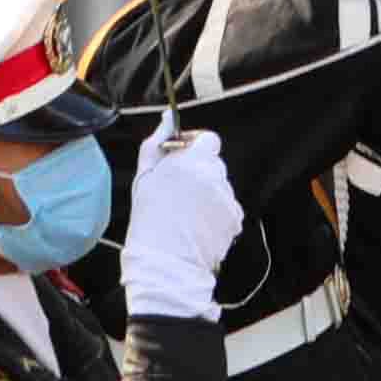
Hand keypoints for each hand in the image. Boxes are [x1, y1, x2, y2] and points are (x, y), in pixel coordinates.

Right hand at [117, 122, 239, 321]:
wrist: (165, 262)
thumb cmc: (149, 219)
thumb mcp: (144, 175)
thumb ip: (157, 141)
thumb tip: (167, 118)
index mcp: (192, 161)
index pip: (208, 139)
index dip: (196, 146)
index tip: (184, 158)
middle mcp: (214, 175)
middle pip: (214, 164)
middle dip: (200, 172)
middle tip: (180, 191)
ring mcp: (228, 198)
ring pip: (220, 187)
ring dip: (208, 194)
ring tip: (187, 214)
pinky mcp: (235, 218)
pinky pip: (228, 208)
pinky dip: (216, 214)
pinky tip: (198, 226)